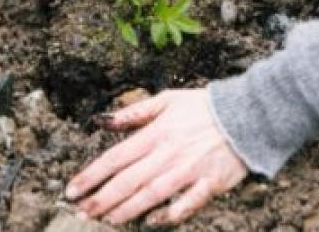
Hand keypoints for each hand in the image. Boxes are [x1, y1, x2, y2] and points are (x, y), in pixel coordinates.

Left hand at [65, 88, 247, 226]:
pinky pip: (184, 205)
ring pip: (149, 196)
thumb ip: (136, 111)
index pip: (116, 157)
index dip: (91, 175)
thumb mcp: (168, 99)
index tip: (72, 189)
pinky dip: (166, 215)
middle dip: (101, 199)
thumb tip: (106, 121)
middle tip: (82, 212)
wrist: (245, 114)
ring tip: (105, 220)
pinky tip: (150, 221)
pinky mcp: (208, 184)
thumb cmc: (203, 107)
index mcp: (157, 132)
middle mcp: (168, 153)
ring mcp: (188, 170)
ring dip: (124, 210)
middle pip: (127, 180)